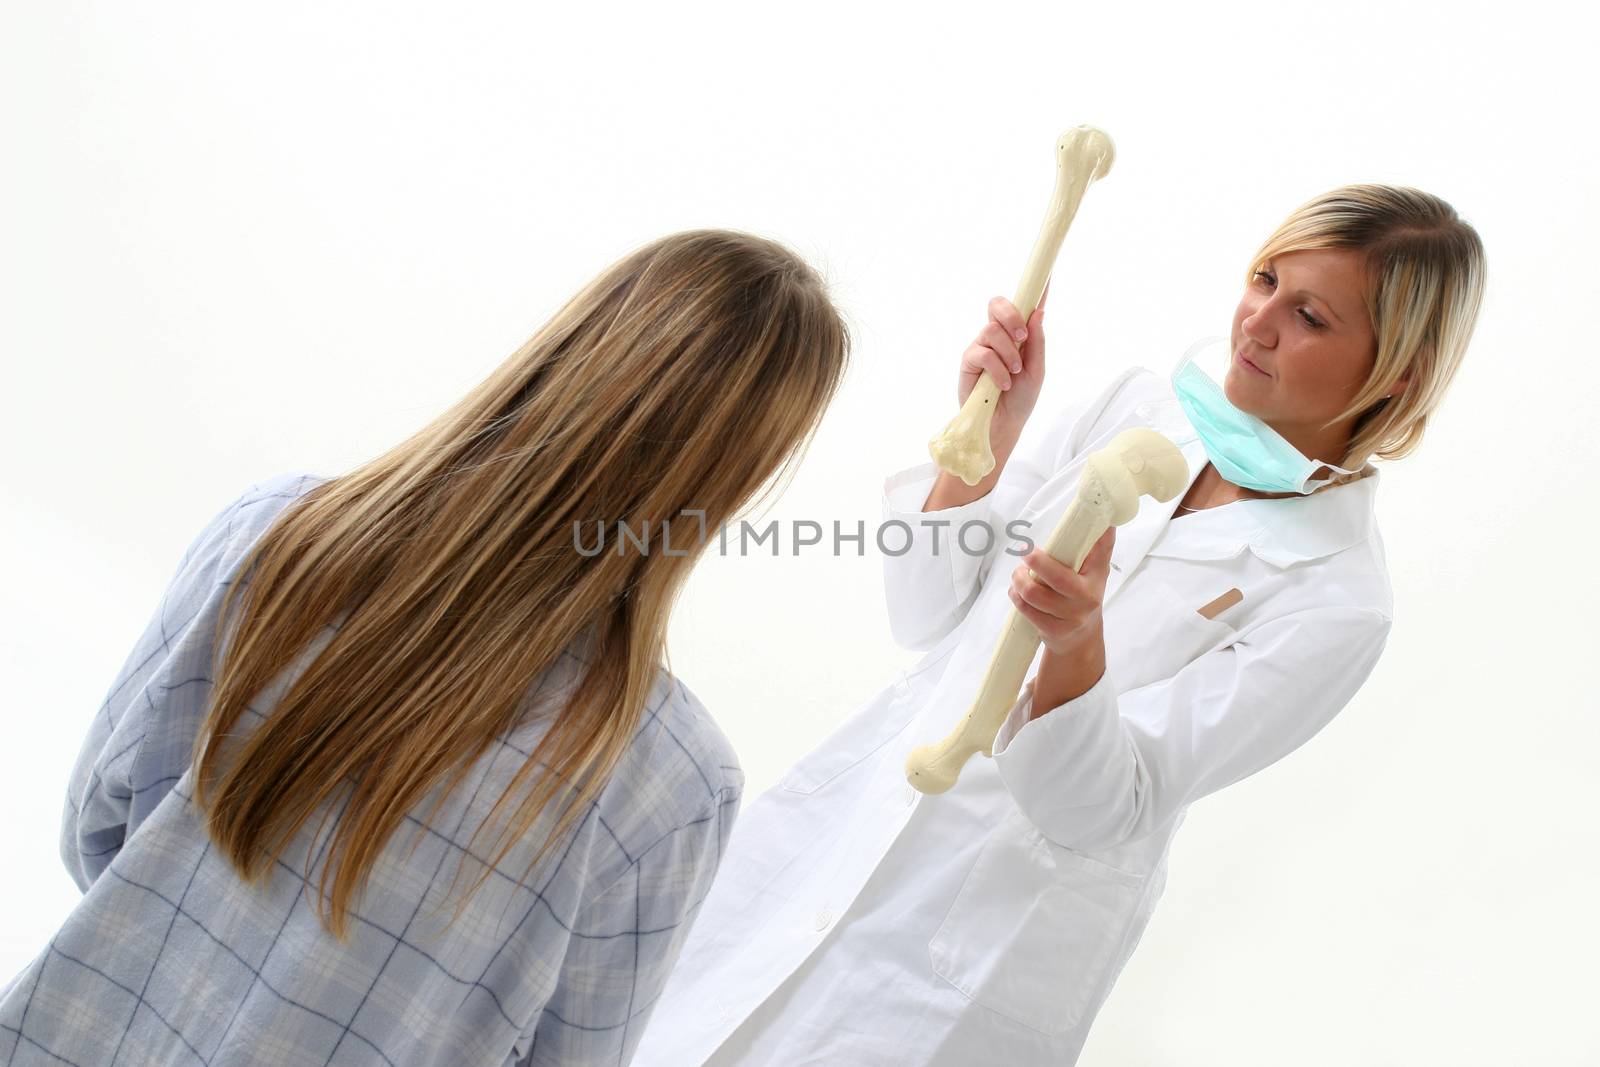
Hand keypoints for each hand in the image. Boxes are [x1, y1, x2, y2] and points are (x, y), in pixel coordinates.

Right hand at [957, 280, 1049, 450]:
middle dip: (1011, 316)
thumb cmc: (1021, 398)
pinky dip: (997, 368)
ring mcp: (982, 345)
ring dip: (1008, 353)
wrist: (1003, 423)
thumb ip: (1037, 342)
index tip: (1047, 274)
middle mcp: (999, 335)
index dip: (1034, 288)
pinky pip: (982, 352)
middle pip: (997, 304)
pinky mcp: (969, 360)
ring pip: (991, 330)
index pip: (1025, 306)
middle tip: (1022, 337)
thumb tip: (1038, 313)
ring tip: (1014, 373)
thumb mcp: (1037, 370)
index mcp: (1018, 334)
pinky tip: (1003, 383)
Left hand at [1006, 523, 1113, 655]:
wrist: (1080, 639)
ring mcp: (1070, 617)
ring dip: (1019, 580)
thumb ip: (1097, 549)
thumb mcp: (1094, 573)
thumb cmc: (1083, 596)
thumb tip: (1105, 521)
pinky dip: (1016, 596)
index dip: (1096, 537)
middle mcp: (1086, 598)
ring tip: (1018, 574)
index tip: (1088, 521)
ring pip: (1034, 594)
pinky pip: (1026, 609)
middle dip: (1036, 561)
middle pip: (1057, 577)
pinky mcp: (1053, 630)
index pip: (1101, 552)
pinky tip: (1017, 591)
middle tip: (1026, 553)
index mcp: (1097, 578)